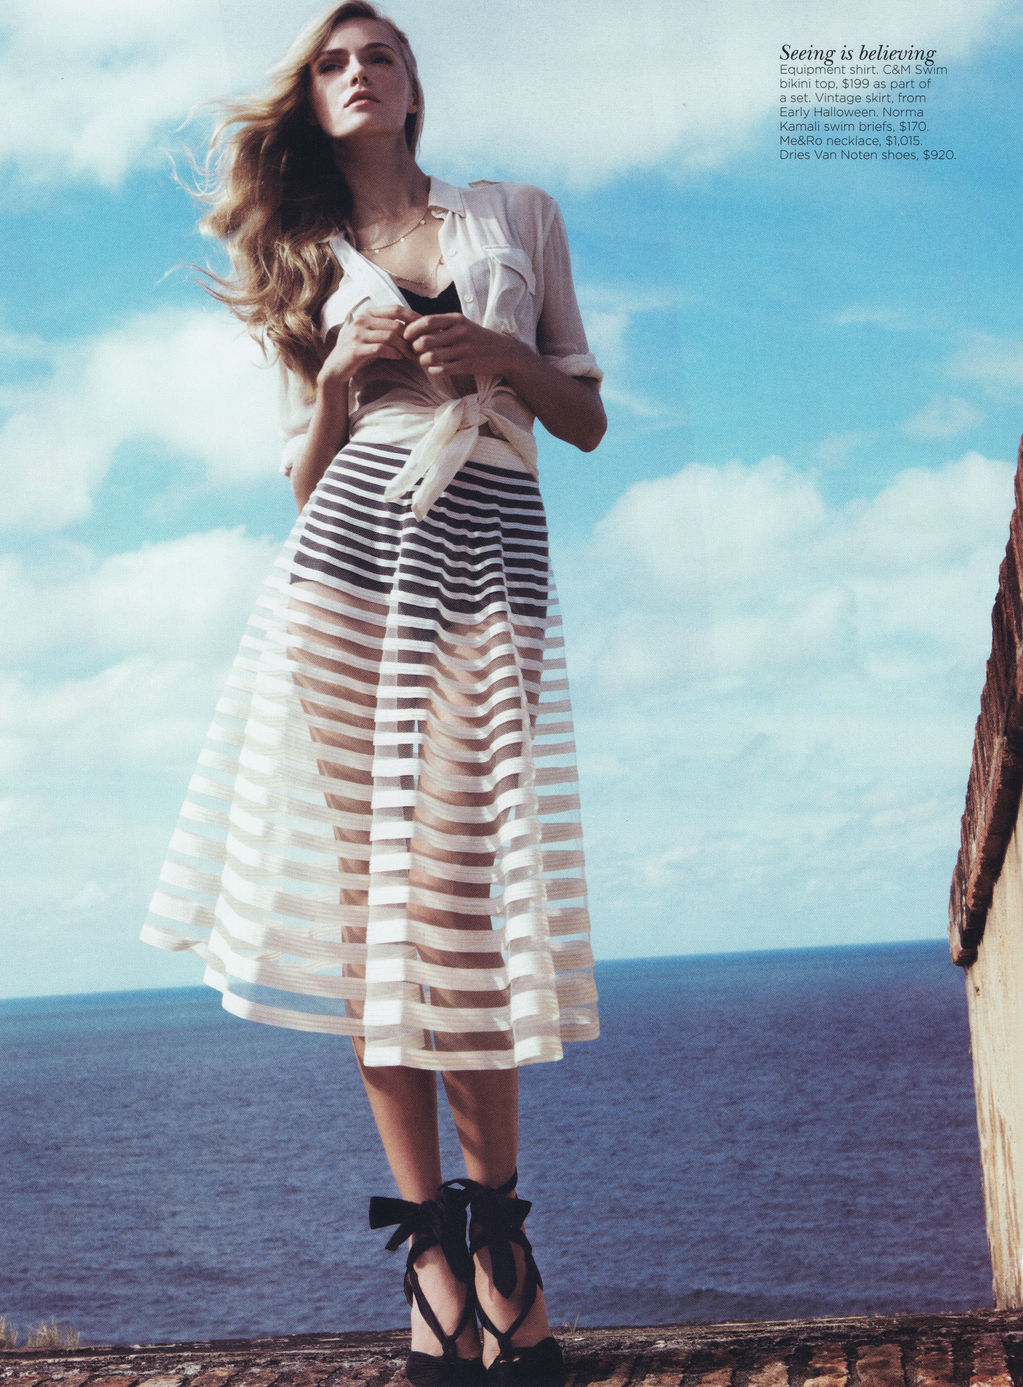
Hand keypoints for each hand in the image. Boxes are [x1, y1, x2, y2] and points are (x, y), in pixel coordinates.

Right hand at [318, 303, 417, 388]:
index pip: (396, 309)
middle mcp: (361, 320)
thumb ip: (388, 328)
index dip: (413, 317)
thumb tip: (415, 327)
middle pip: (396, 324)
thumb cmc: (360, 352)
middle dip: (410, 337)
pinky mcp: (356, 349)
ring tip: (411, 355)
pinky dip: (393, 353)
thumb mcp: (372, 335)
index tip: (425, 328)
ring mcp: (357, 334)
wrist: (337, 368)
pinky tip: (398, 357)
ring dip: (404, 347)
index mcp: (367, 313)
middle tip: (419, 348)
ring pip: (390, 336)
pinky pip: (381, 349)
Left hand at [404, 313, 522, 380]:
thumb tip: (414, 326)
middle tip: (415, 352)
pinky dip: (433, 370)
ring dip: (423, 361)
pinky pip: (441, 370)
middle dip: (415, 349)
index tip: (406, 336)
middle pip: (424, 341)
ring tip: (425, 361)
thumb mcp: (463, 324)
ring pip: (430, 357)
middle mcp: (460, 332)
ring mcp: (464, 350)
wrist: (504, 352)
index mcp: (457, 319)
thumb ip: (442, 325)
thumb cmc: (477, 338)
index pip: (426, 322)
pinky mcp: (467, 365)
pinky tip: (435, 369)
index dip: (411, 330)